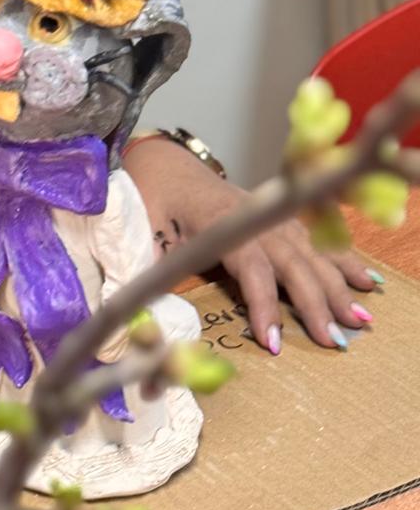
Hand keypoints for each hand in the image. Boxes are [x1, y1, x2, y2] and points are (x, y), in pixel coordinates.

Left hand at [123, 135, 377, 353]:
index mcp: (220, 225)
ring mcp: (272, 217)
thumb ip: (151, 273)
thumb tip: (145, 318)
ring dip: (337, 286)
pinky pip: (318, 240)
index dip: (263, 304)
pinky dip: (343, 260)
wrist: (168, 168)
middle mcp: (255, 219)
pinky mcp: (281, 219)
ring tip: (360, 318)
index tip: (274, 341)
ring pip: (311, 253)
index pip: (251, 267)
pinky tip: (365, 282)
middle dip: (316, 303)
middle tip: (334, 340)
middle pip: (293, 263)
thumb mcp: (145, 237)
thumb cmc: (155, 204)